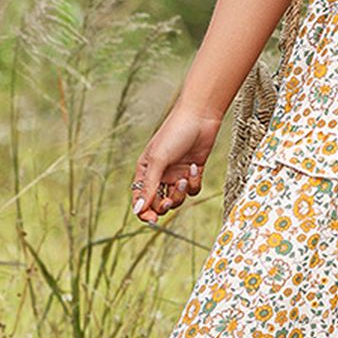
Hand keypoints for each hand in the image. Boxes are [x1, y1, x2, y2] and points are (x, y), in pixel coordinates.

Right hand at [130, 103, 221, 224]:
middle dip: (165, 204)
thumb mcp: (158, 161)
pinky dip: (194, 183)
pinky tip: (194, 166)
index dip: (144, 212)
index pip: (140, 198)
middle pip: (159, 203)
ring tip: (184, 177)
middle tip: (170, 200)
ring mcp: (176, 174)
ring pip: (177, 198)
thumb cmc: (174, 134)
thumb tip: (137, 210)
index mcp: (145, 170)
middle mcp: (160, 174)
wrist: (200, 117)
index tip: (151, 220)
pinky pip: (192, 189)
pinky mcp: (192, 172)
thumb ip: (149, 187)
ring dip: (181, 193)